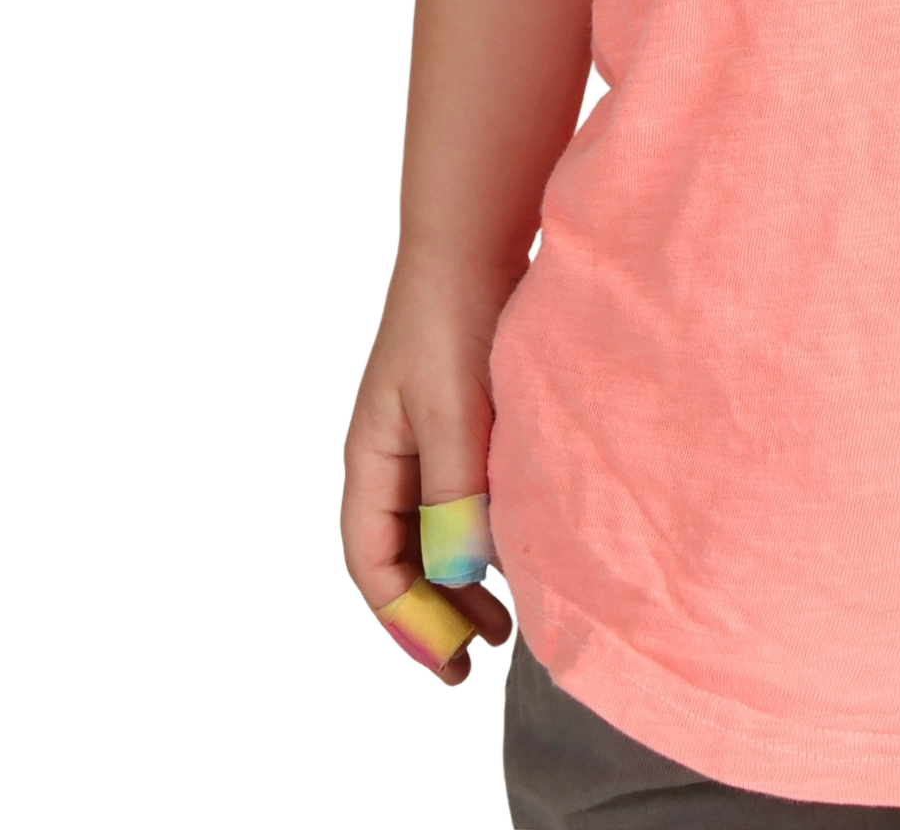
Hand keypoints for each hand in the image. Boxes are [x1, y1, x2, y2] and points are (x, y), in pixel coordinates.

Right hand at [339, 249, 525, 680]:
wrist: (479, 235)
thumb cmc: (452, 310)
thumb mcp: (451, 411)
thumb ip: (455, 493)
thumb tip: (462, 571)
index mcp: (372, 460)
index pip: (376, 567)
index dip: (412, 622)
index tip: (458, 664)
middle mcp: (396, 460)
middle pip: (407, 562)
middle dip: (442, 614)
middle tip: (491, 661)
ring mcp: (432, 443)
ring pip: (441, 536)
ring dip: (470, 581)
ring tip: (515, 621)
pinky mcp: (469, 427)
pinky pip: (470, 502)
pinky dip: (491, 537)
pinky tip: (527, 555)